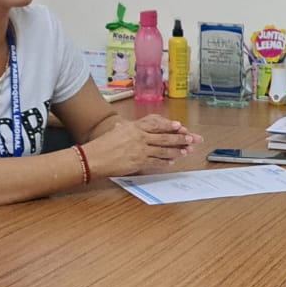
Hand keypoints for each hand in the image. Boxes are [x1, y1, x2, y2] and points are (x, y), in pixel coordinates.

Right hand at [82, 115, 200, 176]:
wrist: (93, 158)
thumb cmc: (101, 145)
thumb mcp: (115, 132)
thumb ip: (124, 129)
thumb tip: (124, 126)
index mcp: (134, 127)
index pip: (156, 123)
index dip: (169, 125)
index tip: (180, 126)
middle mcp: (139, 137)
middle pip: (164, 136)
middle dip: (180, 138)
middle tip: (192, 139)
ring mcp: (140, 150)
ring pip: (163, 149)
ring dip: (177, 150)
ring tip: (187, 151)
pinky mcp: (138, 162)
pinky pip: (156, 161)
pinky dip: (165, 161)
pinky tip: (172, 161)